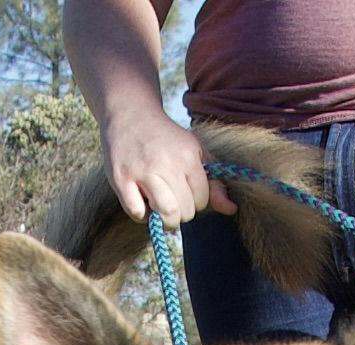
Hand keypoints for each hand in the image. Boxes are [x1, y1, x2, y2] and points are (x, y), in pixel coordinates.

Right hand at [99, 102, 236, 224]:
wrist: (130, 115)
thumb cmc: (166, 140)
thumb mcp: (195, 153)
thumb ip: (214, 182)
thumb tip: (232, 209)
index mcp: (188, 155)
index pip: (202, 200)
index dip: (195, 202)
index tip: (185, 192)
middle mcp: (167, 162)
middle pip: (185, 212)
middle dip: (180, 213)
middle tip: (171, 200)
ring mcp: (143, 171)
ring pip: (166, 214)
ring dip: (164, 220)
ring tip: (159, 207)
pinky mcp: (121, 179)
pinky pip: (137, 213)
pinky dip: (141, 215)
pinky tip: (141, 202)